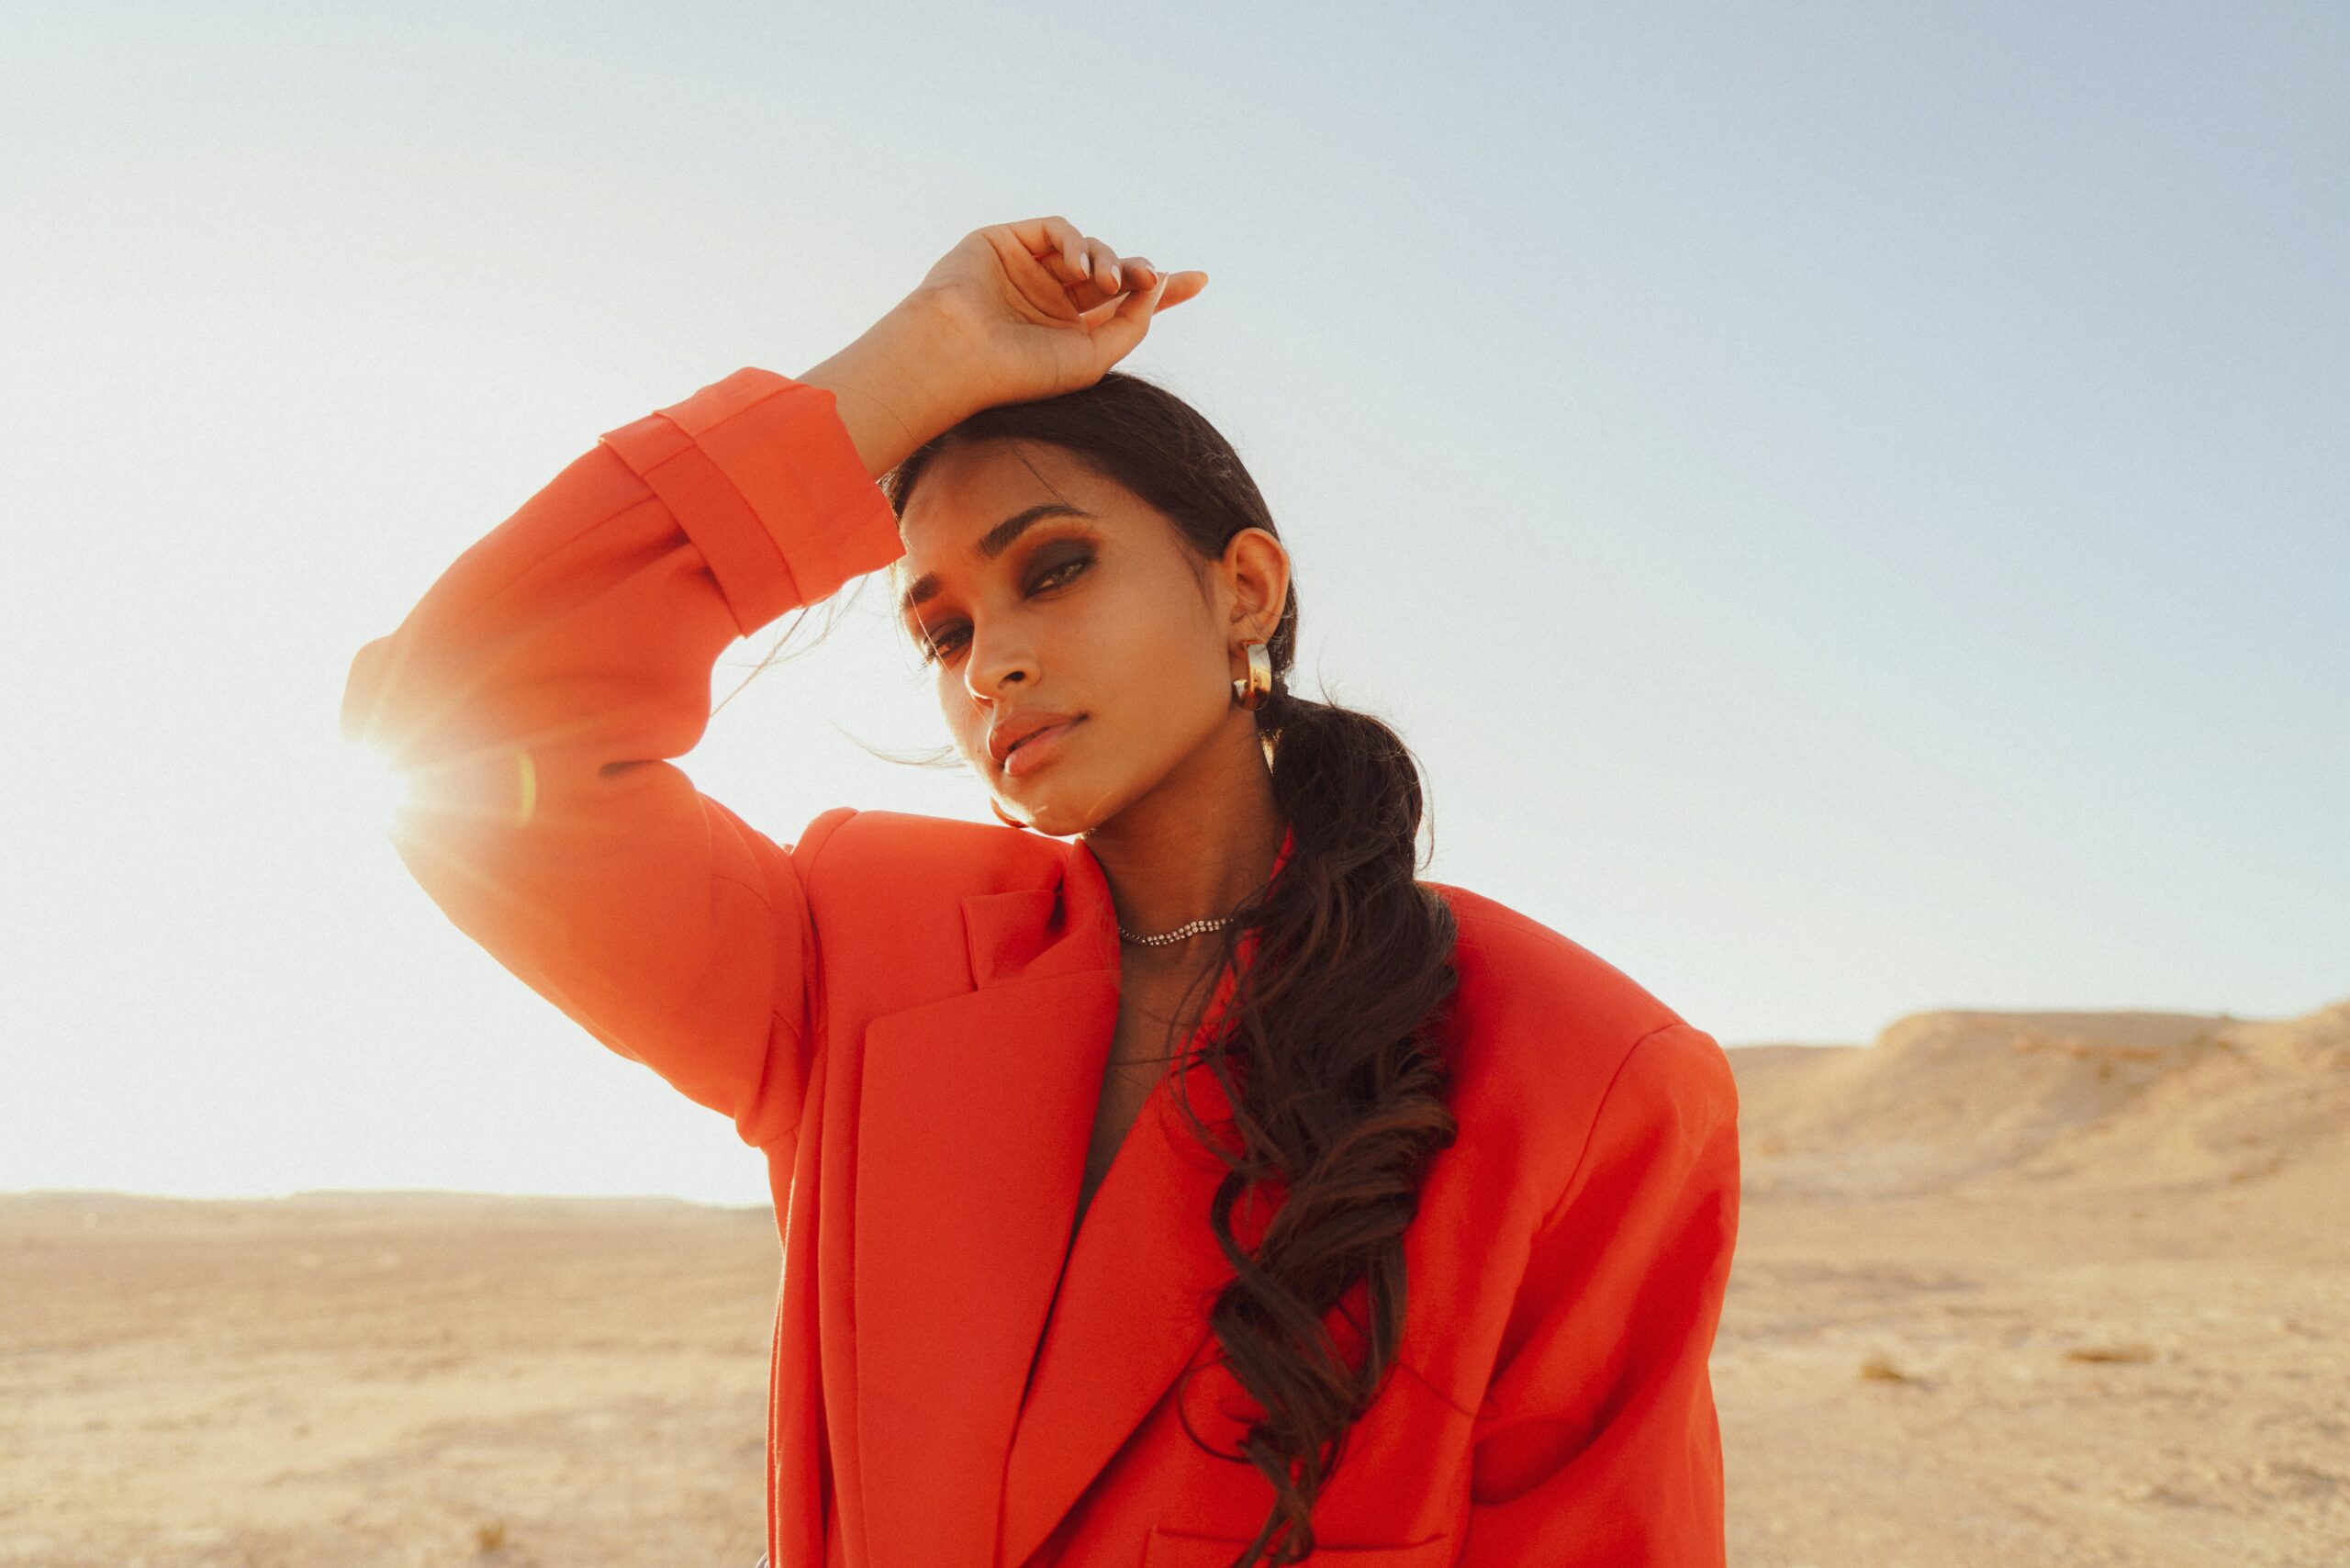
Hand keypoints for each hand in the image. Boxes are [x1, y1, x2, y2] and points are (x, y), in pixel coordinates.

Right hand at [798, 218, 1206, 477]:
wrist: (958, 356)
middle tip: (1152, 277)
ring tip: (1108, 283)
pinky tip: (1081, 268)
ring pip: (1088, 250)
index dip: (1163, 290)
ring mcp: (1028, 270)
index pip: (1125, 304)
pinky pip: (1058, 230)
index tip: (1199, 280)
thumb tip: (1158, 281)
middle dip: (1138, 271)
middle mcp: (1051, 300)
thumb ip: (1133, 323)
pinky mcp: (1006, 242)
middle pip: (1113, 271)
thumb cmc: (1019, 372)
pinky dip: (1077, 242)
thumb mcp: (1093, 358)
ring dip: (1108, 261)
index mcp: (1070, 332)